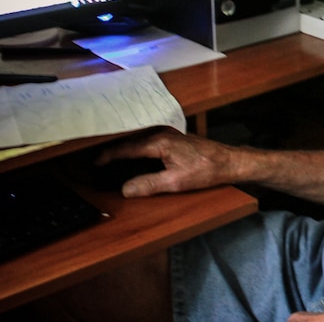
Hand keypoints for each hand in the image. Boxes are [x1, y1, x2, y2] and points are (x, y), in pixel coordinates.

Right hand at [96, 128, 240, 197]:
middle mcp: (162, 134)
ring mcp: (168, 134)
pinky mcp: (174, 139)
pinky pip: (148, 141)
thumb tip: (125, 190)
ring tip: (110, 160)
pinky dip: (136, 149)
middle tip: (97, 162)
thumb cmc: (207, 169)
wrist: (229, 161)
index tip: (94, 164)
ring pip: (139, 140)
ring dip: (125, 149)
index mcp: (159, 142)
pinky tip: (134, 157)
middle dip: (113, 151)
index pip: (126, 148)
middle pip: (130, 141)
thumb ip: (149, 185)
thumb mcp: (176, 182)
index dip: (108, 156)